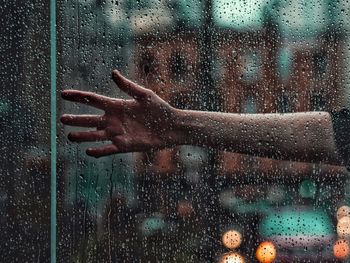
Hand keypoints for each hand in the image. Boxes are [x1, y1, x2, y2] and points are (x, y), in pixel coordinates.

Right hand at [61, 70, 179, 157]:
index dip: (78, 97)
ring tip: (70, 136)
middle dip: (76, 120)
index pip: (93, 100)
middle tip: (62, 119)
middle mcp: (113, 120)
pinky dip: (98, 151)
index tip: (63, 94)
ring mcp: (118, 134)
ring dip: (83, 136)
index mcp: (116, 105)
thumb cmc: (160, 109)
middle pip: (90, 119)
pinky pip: (108, 149)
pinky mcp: (124, 146)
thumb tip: (112, 72)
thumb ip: (128, 86)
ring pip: (95, 135)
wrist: (171, 127)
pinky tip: (88, 151)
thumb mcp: (144, 95)